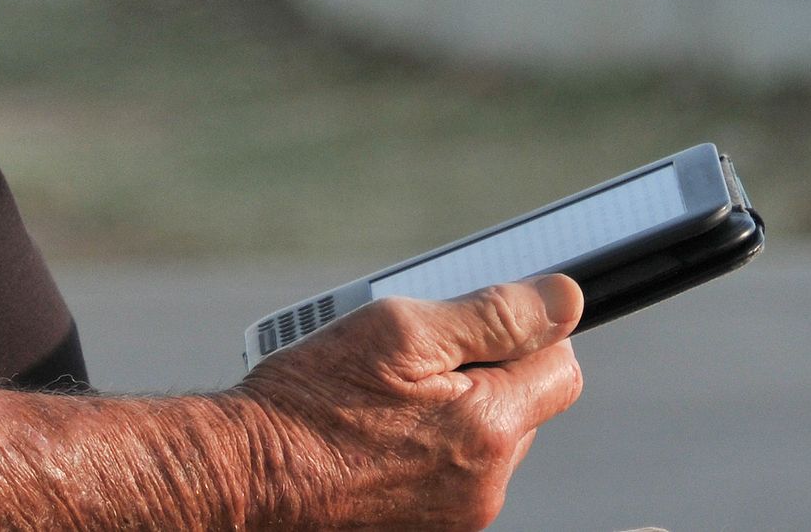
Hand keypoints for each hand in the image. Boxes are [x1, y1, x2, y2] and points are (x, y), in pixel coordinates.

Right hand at [231, 275, 585, 531]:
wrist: (245, 476)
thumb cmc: (310, 400)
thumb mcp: (401, 332)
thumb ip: (493, 315)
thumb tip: (565, 301)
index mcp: (489, 428)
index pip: (560, 368)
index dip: (526, 334)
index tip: (479, 323)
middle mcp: (484, 484)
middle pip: (522, 406)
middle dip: (484, 372)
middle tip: (413, 357)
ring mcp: (456, 515)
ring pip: (484, 440)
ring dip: (454, 410)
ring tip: (384, 396)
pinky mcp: (427, 530)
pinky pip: (450, 474)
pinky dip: (426, 448)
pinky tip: (376, 432)